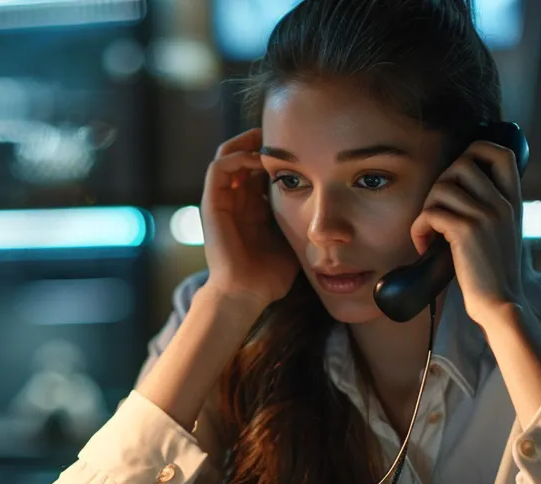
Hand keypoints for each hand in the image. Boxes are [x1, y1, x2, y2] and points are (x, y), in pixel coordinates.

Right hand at [201, 128, 298, 309]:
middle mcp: (234, 201)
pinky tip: (258, 159)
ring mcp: (221, 202)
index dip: (275, 156)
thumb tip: (329, 210)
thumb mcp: (291, 238)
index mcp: (251, 209)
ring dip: (245, 143)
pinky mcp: (211, 204)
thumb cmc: (270, 274)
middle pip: (242, 157)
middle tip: (282, 132)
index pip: (259, 170)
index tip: (299, 147)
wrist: (246, 293)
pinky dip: (236, 157)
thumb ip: (300, 220)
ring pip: (227, 156)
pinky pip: (218, 168)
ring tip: (266, 137)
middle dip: (260, 142)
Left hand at [410, 141, 525, 324]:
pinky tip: (423, 246)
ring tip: (429, 232)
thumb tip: (459, 190)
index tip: (458, 174)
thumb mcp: (503, 234)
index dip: (475, 151)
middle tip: (437, 212)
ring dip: (426, 208)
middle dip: (440, 183)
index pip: (502, 154)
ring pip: (442, 186)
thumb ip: (490, 209)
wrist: (500, 305)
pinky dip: (418, 229)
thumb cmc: (493, 274)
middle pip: (462, 163)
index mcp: (513, 202)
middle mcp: (502, 204)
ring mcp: (486, 216)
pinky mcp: (466, 232)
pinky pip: (430, 213)